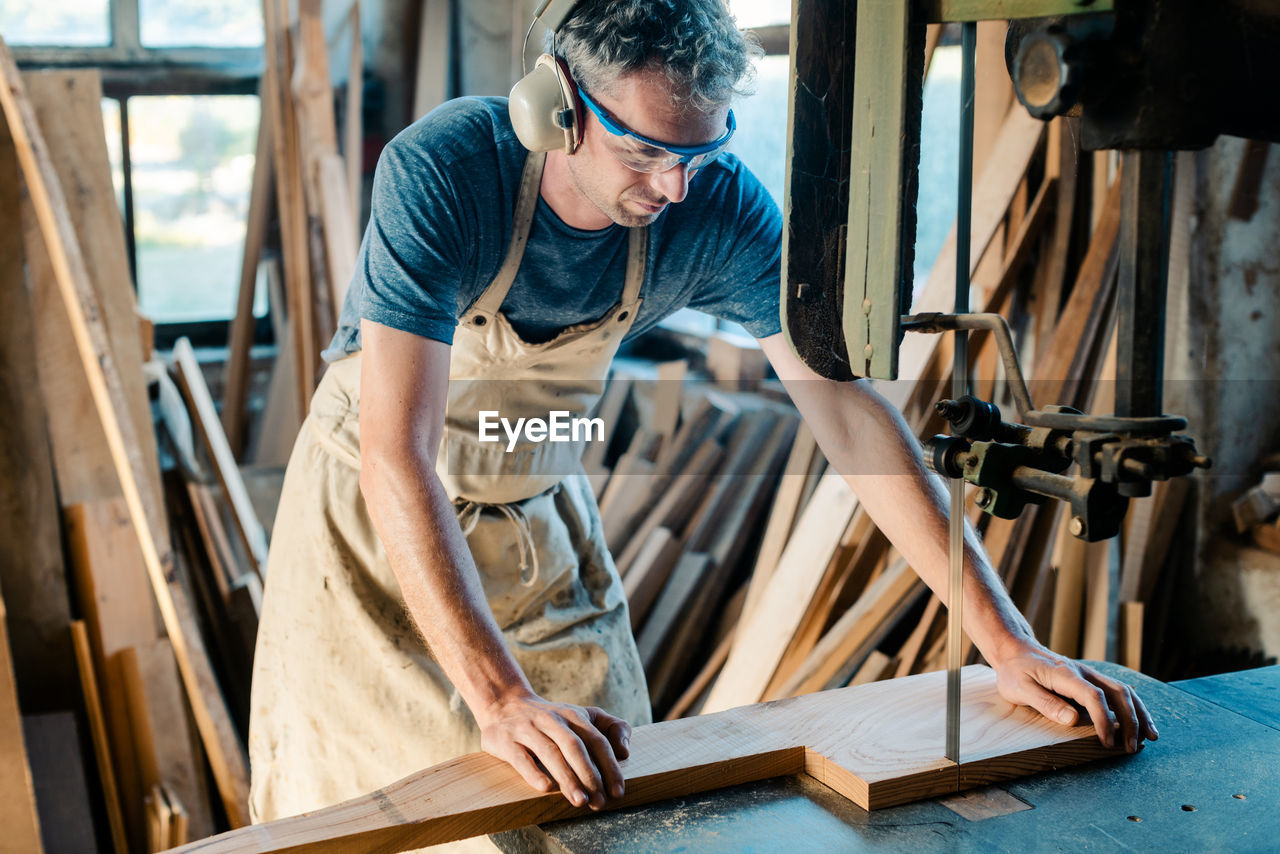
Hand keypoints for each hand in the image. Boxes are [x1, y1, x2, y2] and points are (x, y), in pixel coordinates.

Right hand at [477, 692, 631, 808]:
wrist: (503, 704)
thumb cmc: (552, 719)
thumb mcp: (582, 716)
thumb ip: (610, 728)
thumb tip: (625, 751)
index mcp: (573, 716)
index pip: (596, 740)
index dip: (609, 766)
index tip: (618, 791)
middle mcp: (551, 720)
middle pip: (574, 746)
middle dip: (589, 774)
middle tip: (599, 802)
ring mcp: (527, 729)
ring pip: (550, 753)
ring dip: (567, 778)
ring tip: (580, 801)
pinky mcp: (505, 740)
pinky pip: (521, 757)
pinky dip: (534, 772)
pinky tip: (546, 788)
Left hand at [991, 644, 1158, 752]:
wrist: (1015, 650)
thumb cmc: (1015, 671)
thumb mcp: (1020, 688)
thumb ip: (1046, 703)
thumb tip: (1073, 720)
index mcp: (1066, 674)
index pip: (1094, 696)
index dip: (1104, 720)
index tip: (1107, 743)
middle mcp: (1083, 673)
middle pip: (1118, 692)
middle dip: (1130, 721)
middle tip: (1131, 748)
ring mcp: (1090, 675)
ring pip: (1124, 691)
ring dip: (1139, 714)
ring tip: (1149, 738)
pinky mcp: (1091, 681)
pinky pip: (1118, 692)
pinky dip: (1133, 708)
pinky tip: (1140, 724)